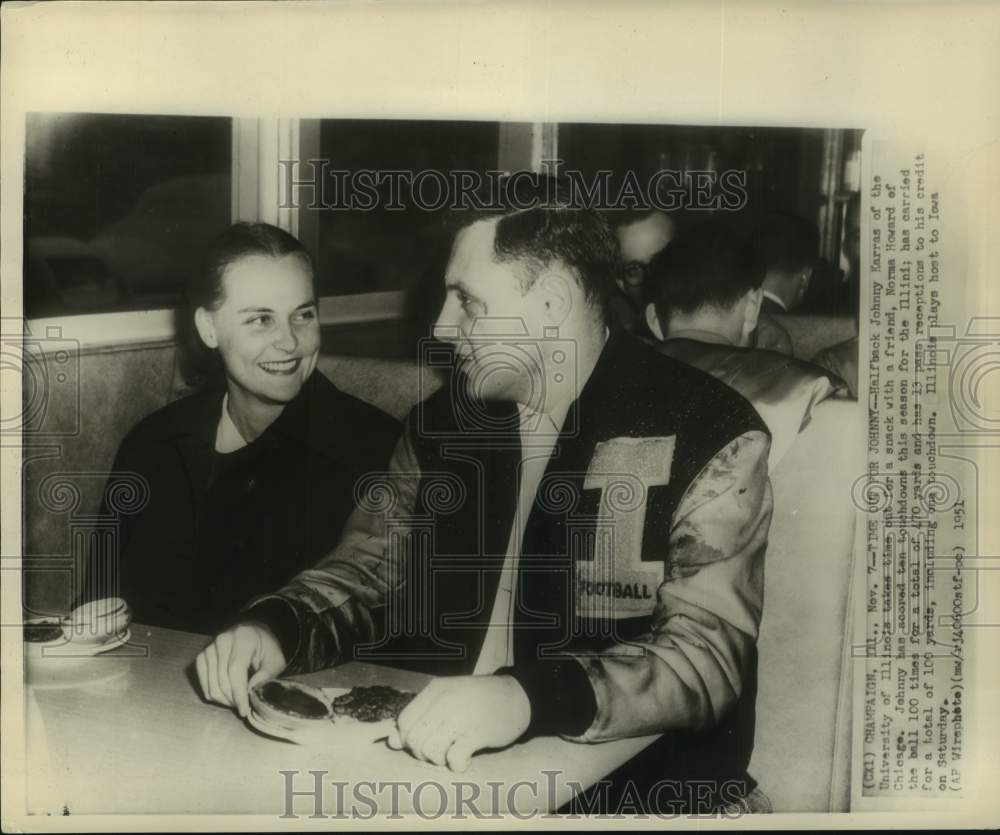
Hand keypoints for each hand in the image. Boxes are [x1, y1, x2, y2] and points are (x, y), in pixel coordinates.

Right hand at [194, 622, 285, 716]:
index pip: (235, 670)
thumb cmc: (266, 648)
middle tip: (245, 706)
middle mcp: (222, 640)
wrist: (252, 633)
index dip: (239, 693)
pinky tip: (227, 695)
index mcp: (243, 637)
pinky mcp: (201, 656)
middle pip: (222, 680)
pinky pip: (204, 684)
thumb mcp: (276, 659)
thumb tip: (250, 691)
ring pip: (212, 685)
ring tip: (238, 700)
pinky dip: (214, 695)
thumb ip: (267, 674)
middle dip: (233, 699)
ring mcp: (209, 648)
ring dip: (224, 699)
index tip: (244, 710)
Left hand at [386, 675, 530, 771]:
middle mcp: (446, 700)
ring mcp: (462, 715)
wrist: (518, 697)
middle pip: (414, 739)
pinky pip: (454, 758)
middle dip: (422, 752)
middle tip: (440, 750)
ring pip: (430, 750)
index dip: (407, 738)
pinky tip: (465, 760)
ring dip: (439, 760)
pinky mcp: (478, 732)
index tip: (424, 741)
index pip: (404, 721)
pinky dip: (457, 765)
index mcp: (437, 689)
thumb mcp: (448, 699)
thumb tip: (391, 742)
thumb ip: (421, 716)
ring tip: (452, 754)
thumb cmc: (479, 700)